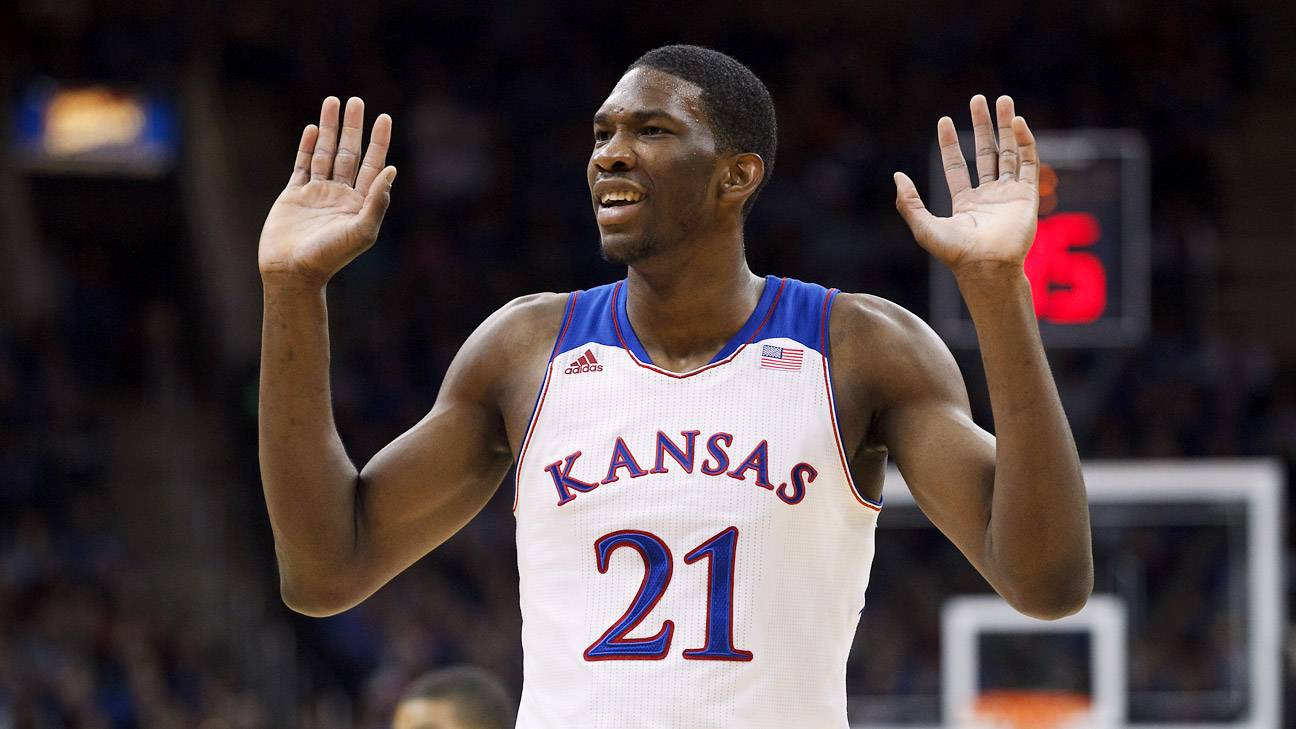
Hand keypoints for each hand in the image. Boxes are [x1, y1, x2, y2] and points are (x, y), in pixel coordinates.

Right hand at [258, 97, 395, 284]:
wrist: (292, 271)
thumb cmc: (330, 256)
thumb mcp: (362, 231)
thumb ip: (377, 201)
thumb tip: (391, 170)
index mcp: (359, 204)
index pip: (373, 165)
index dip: (379, 141)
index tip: (384, 117)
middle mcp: (340, 196)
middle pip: (350, 154)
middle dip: (353, 127)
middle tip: (357, 101)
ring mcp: (317, 194)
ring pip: (325, 154)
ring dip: (330, 129)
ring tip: (332, 102)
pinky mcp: (294, 196)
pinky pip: (302, 165)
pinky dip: (308, 146)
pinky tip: (314, 128)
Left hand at [894, 95, 1038, 281]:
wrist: (986, 266)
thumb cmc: (954, 252)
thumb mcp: (923, 226)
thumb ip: (908, 202)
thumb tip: (897, 177)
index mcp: (965, 203)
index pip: (957, 166)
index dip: (950, 143)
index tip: (944, 121)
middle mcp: (988, 196)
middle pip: (986, 153)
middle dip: (983, 126)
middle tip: (979, 99)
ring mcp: (1009, 194)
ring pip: (1008, 152)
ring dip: (1005, 126)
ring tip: (1003, 100)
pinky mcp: (1027, 195)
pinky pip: (1028, 162)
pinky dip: (1024, 141)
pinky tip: (1017, 122)